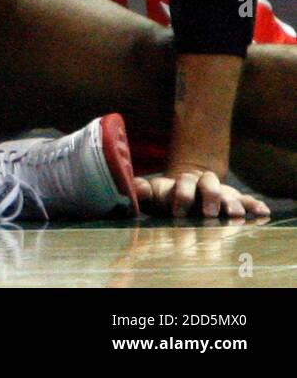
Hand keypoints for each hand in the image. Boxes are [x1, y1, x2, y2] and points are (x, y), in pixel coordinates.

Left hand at [134, 168, 269, 219]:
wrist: (187, 189)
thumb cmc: (168, 196)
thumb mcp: (154, 193)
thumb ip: (143, 190)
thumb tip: (135, 189)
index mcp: (183, 183)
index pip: (184, 184)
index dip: (182, 196)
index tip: (177, 212)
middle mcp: (204, 185)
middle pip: (209, 184)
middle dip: (210, 197)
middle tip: (208, 214)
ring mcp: (221, 193)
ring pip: (229, 194)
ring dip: (232, 203)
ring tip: (235, 215)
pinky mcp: (236, 201)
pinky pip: (247, 201)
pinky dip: (255, 205)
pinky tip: (263, 212)